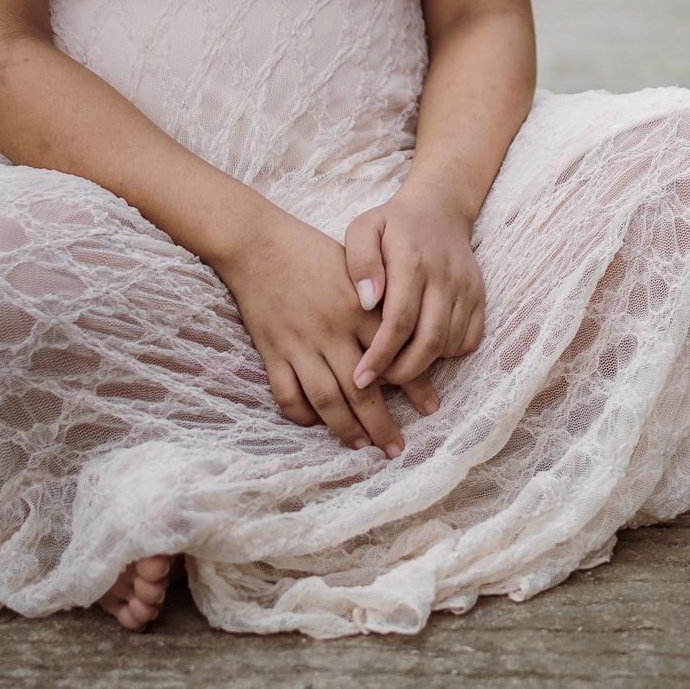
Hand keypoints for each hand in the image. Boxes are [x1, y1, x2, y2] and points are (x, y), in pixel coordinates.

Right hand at [217, 208, 434, 455]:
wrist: (258, 243)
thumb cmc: (312, 252)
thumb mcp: (356, 268)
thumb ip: (379, 301)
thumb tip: (406, 337)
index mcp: (358, 308)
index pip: (393, 355)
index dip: (415, 386)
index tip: (431, 408)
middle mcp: (332, 331)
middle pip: (362, 389)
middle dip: (381, 424)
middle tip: (396, 448)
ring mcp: (300, 344)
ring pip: (327, 399)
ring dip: (346, 428)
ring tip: (361, 446)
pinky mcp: (272, 351)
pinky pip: (287, 394)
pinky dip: (301, 414)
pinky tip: (315, 424)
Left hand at [344, 188, 485, 392]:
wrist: (438, 210)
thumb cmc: (392, 225)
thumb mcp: (364, 229)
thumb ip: (360, 261)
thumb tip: (367, 302)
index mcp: (413, 261)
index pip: (399, 321)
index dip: (380, 356)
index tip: (360, 378)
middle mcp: (445, 276)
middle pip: (429, 341)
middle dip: (402, 371)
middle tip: (378, 382)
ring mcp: (467, 288)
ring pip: (449, 344)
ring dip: (422, 366)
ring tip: (395, 367)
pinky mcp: (479, 297)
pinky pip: (469, 340)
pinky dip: (447, 354)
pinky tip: (423, 350)